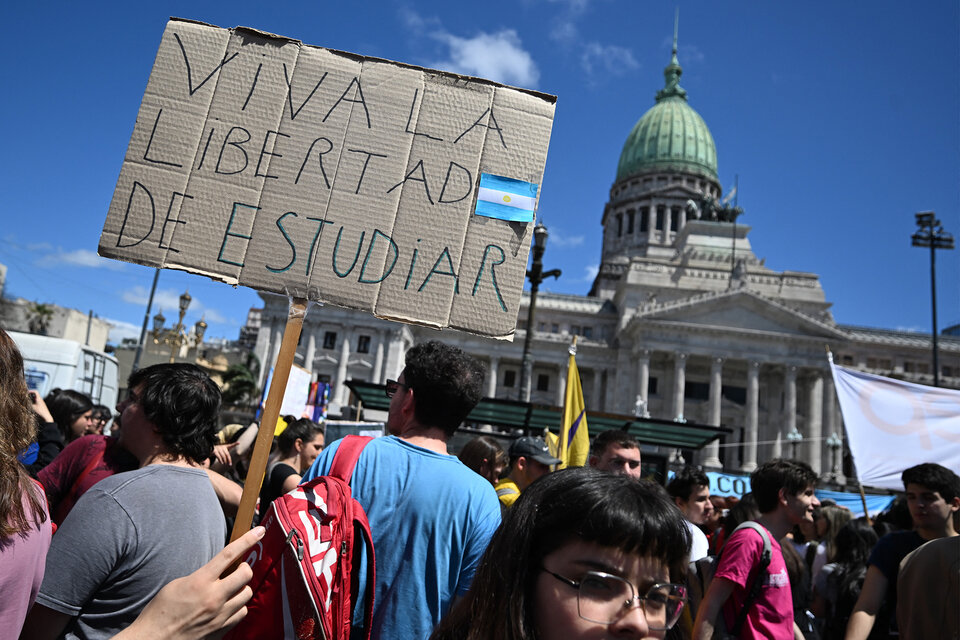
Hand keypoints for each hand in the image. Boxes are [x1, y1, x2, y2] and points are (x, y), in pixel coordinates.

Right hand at [29, 391, 53, 422]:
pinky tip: (31, 404)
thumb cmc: (40, 412)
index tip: (27, 392)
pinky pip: (37, 401)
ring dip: (32, 398)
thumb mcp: (33, 407)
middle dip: (30, 395)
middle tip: (26, 396)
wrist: (46, 416)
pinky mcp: (42, 405)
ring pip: (36, 398)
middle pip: (35, 395)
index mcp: (39, 399)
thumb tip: (23, 402)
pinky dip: (34, 402)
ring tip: (27, 400)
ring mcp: (41, 402)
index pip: (35, 391)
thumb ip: (29, 404)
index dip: (31, 391)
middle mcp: (41, 400)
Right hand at [115, 526, 264, 639]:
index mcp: (200, 582)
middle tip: (238, 569)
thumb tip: (219, 570)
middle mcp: (213, 598)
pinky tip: (229, 605)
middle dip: (244, 568)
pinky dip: (239, 606)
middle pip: (246, 575)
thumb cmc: (160, 612)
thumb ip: (201, 575)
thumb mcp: (177, 584)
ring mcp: (219, 616)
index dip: (247, 540)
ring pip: (247, 594)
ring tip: (230, 589)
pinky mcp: (221, 630)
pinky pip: (242, 613)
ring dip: (241, 588)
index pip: (229, 555)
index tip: (259, 531)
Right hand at [212, 442, 236, 467]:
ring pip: (223, 456)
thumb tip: (229, 462)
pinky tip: (221, 463)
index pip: (231, 445)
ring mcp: (218, 449)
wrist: (211, 448)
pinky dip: (220, 460)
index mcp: (226, 446)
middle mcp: (223, 447)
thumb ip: (227, 455)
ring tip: (225, 463)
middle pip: (227, 454)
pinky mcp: (215, 451)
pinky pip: (218, 456)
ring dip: (224, 461)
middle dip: (229, 460)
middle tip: (230, 464)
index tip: (239, 443)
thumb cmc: (220, 451)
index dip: (235, 444)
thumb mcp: (224, 451)